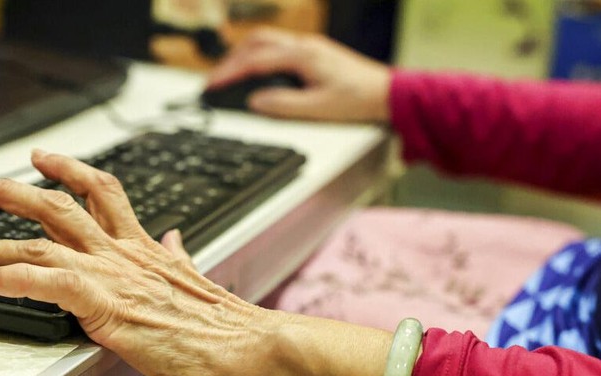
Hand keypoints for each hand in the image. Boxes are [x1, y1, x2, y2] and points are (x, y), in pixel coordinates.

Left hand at [0, 150, 277, 375]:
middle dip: (15, 191)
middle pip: (62, 204)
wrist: (246, 346)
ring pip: (45, 241)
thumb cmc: (224, 324)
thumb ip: (178, 256)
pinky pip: (51, 283)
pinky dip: (14, 278)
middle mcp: (125, 253)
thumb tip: (175, 239)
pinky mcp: (108, 305)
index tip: (46, 159)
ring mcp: (114, 276)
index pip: (103, 192)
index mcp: (145, 247)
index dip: (70, 169)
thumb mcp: (196, 278)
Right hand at [207, 28, 391, 122]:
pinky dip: (258, 56)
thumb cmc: (360, 99)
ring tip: (228, 75)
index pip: (256, 60)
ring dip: (243, 55)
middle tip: (214, 81)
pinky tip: (254, 72)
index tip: (212, 86)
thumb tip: (254, 101)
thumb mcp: (319, 109)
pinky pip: (277, 47)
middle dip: (230, 60)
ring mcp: (309, 46)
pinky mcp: (313, 53)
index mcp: (303, 55)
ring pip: (265, 41)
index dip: (230, 73)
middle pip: (256, 42)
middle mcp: (304, 45)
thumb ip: (283, 104)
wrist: (388, 93)